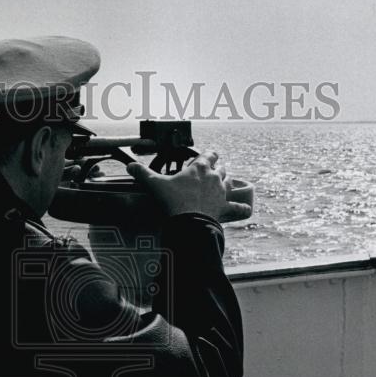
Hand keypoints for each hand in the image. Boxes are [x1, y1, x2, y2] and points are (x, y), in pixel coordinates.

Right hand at [127, 150, 249, 221]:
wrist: (187, 221)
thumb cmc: (173, 199)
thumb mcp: (155, 184)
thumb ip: (143, 174)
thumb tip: (130, 166)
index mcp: (200, 167)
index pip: (209, 155)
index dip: (207, 156)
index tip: (203, 159)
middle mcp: (215, 177)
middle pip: (221, 168)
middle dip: (216, 170)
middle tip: (208, 175)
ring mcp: (222, 192)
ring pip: (230, 183)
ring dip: (227, 184)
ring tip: (222, 187)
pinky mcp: (226, 207)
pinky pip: (239, 207)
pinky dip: (243, 207)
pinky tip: (245, 208)